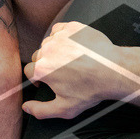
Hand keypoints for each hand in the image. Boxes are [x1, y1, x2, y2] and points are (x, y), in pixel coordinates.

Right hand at [22, 22, 139, 119]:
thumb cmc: (92, 89)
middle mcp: (48, 50)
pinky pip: (59, 30)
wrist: (113, 70)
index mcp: (43, 69)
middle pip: (38, 56)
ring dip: (53, 50)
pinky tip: (71, 46)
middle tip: (59, 72)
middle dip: (45, 64)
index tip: (46, 81)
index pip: (29, 71)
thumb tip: (26, 107)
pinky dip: (62, 36)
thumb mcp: (65, 108)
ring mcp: (60, 37)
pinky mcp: (72, 28)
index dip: (37, 78)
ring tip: (67, 59)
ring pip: (48, 42)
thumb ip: (41, 110)